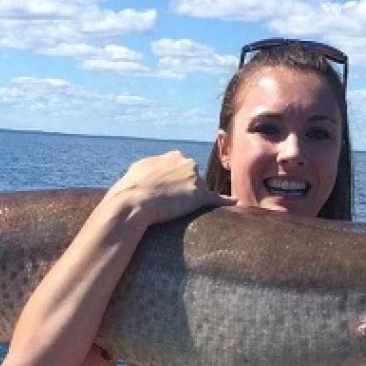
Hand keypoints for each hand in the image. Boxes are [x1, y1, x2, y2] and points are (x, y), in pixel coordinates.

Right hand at [105, 151, 234, 224]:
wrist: (134, 201)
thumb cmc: (131, 186)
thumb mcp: (140, 167)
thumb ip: (153, 165)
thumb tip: (152, 169)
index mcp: (174, 156)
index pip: (183, 166)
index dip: (176, 180)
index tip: (169, 189)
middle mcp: (188, 163)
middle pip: (195, 178)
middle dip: (187, 188)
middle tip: (170, 202)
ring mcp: (196, 179)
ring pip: (201, 190)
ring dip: (193, 199)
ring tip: (174, 210)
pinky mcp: (200, 196)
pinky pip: (217, 199)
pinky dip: (226, 201)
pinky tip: (234, 203)